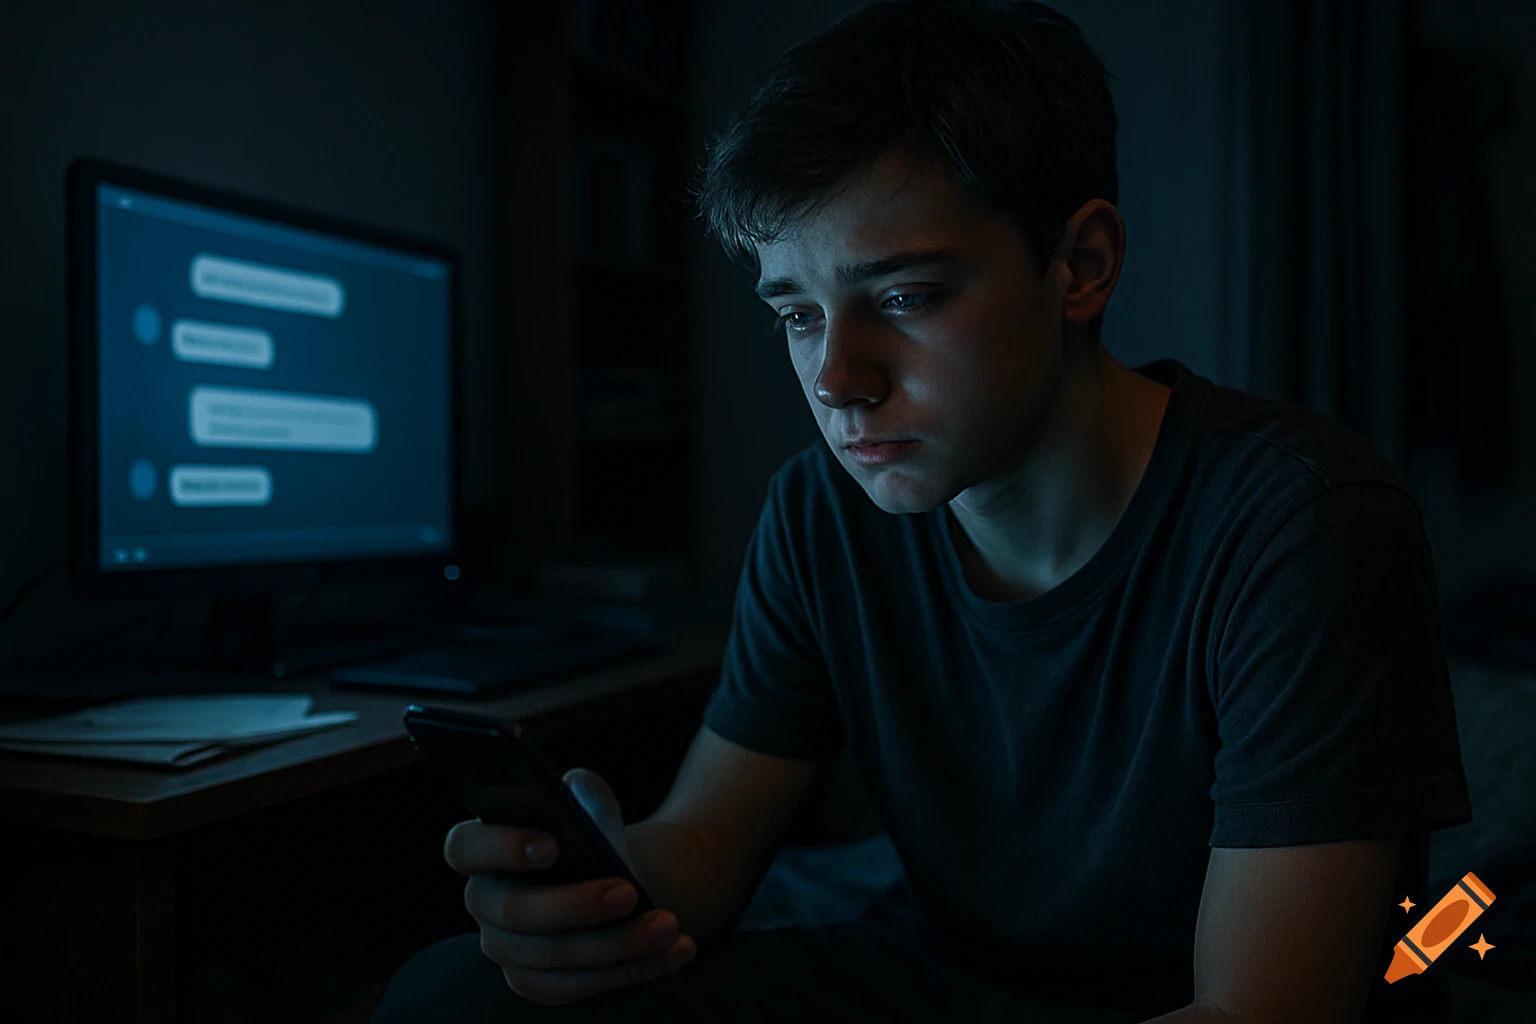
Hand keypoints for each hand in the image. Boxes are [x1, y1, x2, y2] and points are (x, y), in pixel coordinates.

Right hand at [442, 767, 697, 1005]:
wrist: (614, 878)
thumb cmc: (590, 838)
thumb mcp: (589, 809)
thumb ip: (583, 793)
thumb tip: (580, 786)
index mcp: (481, 850)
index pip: (464, 847)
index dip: (500, 847)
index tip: (552, 845)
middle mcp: (484, 904)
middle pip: (516, 913)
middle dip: (575, 905)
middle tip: (628, 892)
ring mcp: (508, 951)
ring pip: (557, 957)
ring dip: (618, 943)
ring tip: (668, 923)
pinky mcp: (540, 985)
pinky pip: (586, 985)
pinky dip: (637, 968)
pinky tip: (678, 948)